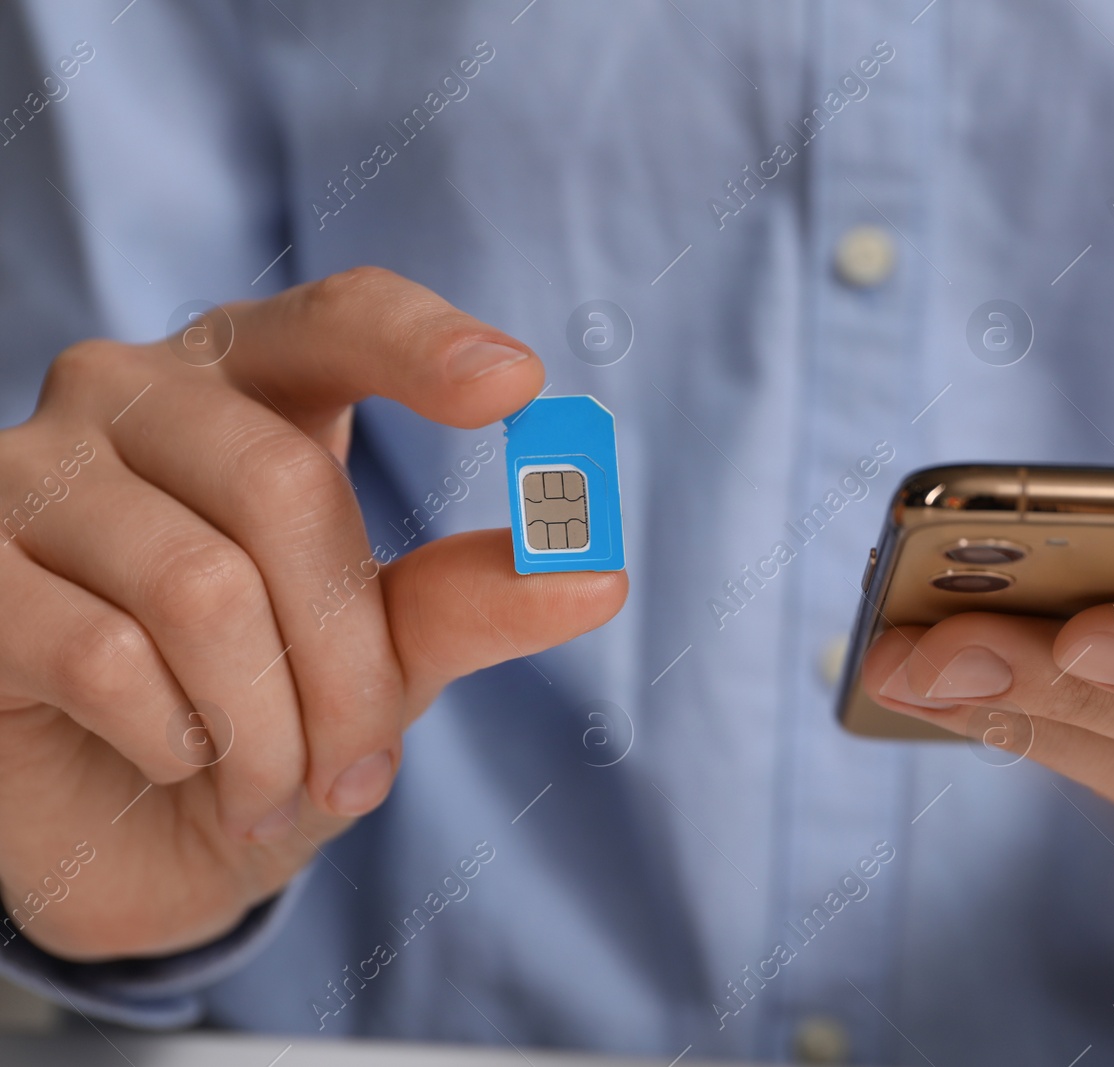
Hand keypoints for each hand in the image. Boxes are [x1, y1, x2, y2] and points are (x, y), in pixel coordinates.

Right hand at [0, 267, 625, 958]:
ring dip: (270, 726)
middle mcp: (133, 393)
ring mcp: (28, 471)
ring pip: (202, 585)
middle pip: (287, 488)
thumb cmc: (262, 710)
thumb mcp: (380, 659)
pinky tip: (179, 763)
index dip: (422, 344)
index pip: (338, 315)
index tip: (519, 389)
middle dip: (350, 661)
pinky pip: (103, 653)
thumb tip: (594, 574)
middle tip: (362, 768)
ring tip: (276, 790)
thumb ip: (467, 602)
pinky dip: (178, 740)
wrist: (119, 824)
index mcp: (253, 384)